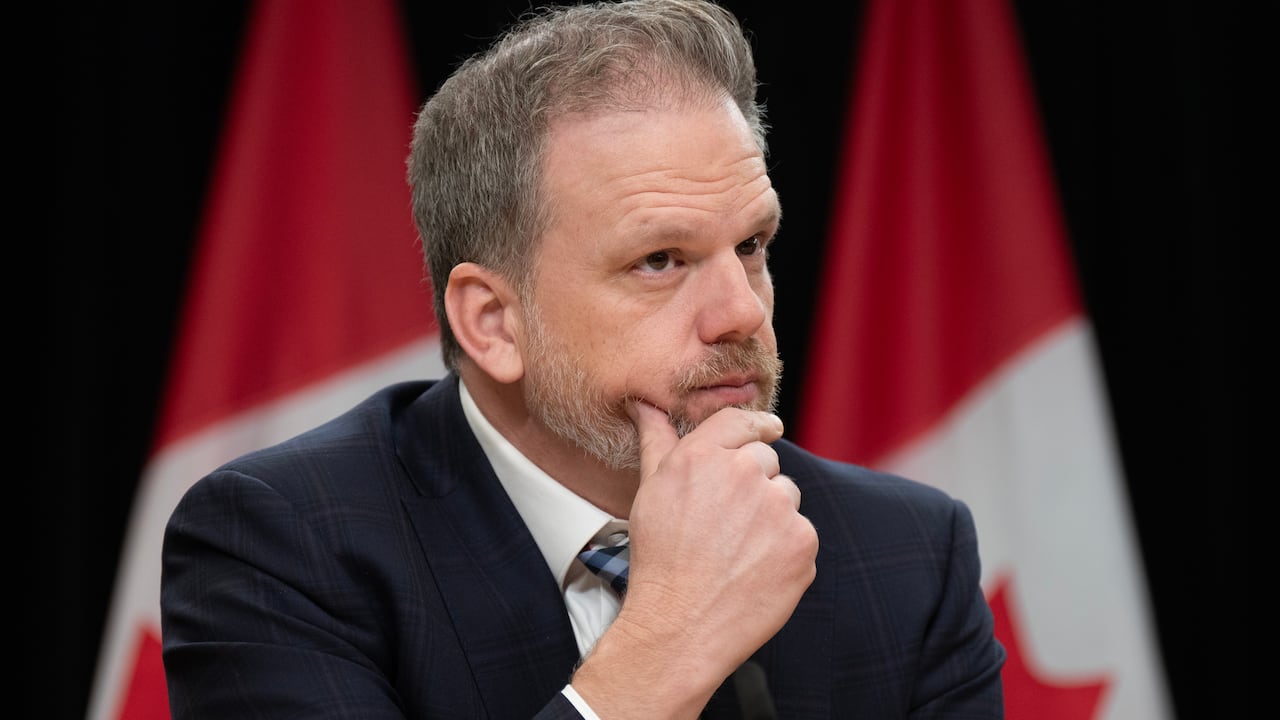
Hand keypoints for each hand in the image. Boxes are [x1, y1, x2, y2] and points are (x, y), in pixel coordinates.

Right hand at [572, 401, 816, 718]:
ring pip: (786, 497)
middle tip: (726, 522)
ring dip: (771, 516)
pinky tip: (754, 570)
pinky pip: (801, 534)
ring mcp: (779, 508)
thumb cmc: (659, 559)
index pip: (742, 421)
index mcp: (704, 455)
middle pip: (766, 460)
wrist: (679, 625)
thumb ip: (657, 441)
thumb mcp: (651, 492)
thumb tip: (647, 404)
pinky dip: (785, 550)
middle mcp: (745, 472)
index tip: (768, 431)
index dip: (757, 426)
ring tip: (737, 550)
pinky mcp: (803, 542)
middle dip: (753, 483)